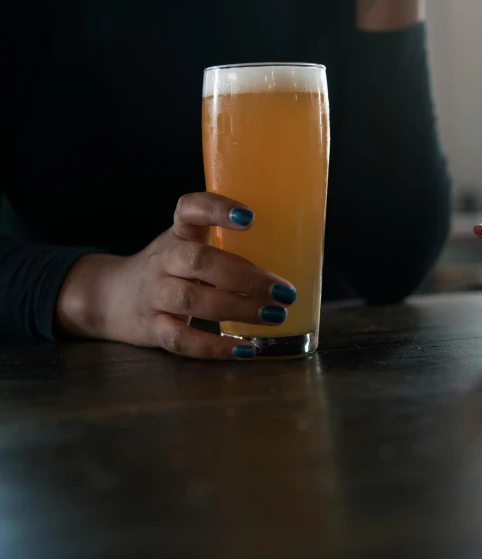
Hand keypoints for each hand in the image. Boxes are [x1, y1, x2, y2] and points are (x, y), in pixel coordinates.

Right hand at [57, 193, 295, 360]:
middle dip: (244, 275)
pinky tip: (244, 349)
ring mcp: (154, 294)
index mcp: (177, 233)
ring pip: (191, 298)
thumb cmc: (169, 267)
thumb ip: (223, 242)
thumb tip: (294, 248)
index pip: (189, 209)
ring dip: (237, 308)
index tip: (250, 217)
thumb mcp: (187, 243)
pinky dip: (214, 346)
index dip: (217, 209)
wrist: (110, 296)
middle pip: (198, 261)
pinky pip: (181, 339)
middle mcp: (163, 260)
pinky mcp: (152, 328)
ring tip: (274, 315)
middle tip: (283, 290)